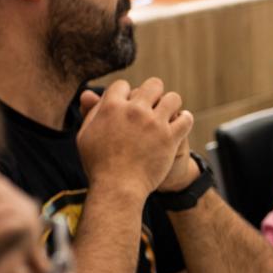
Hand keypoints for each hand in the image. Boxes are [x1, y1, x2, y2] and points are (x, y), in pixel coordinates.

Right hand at [76, 78, 192, 199]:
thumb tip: (89, 93)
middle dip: (154, 92)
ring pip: (173, 98)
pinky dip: (185, 119)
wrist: (118, 187)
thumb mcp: (86, 135)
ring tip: (169, 112)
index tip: (130, 102)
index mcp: (111, 107)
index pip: (123, 85)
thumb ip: (91, 112)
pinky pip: (186, 119)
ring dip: (172, 104)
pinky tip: (181, 123)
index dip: (126, 93)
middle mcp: (134, 111)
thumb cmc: (99, 164)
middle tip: (154, 103)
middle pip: (153, 85)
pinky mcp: (170, 137)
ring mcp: (154, 123)